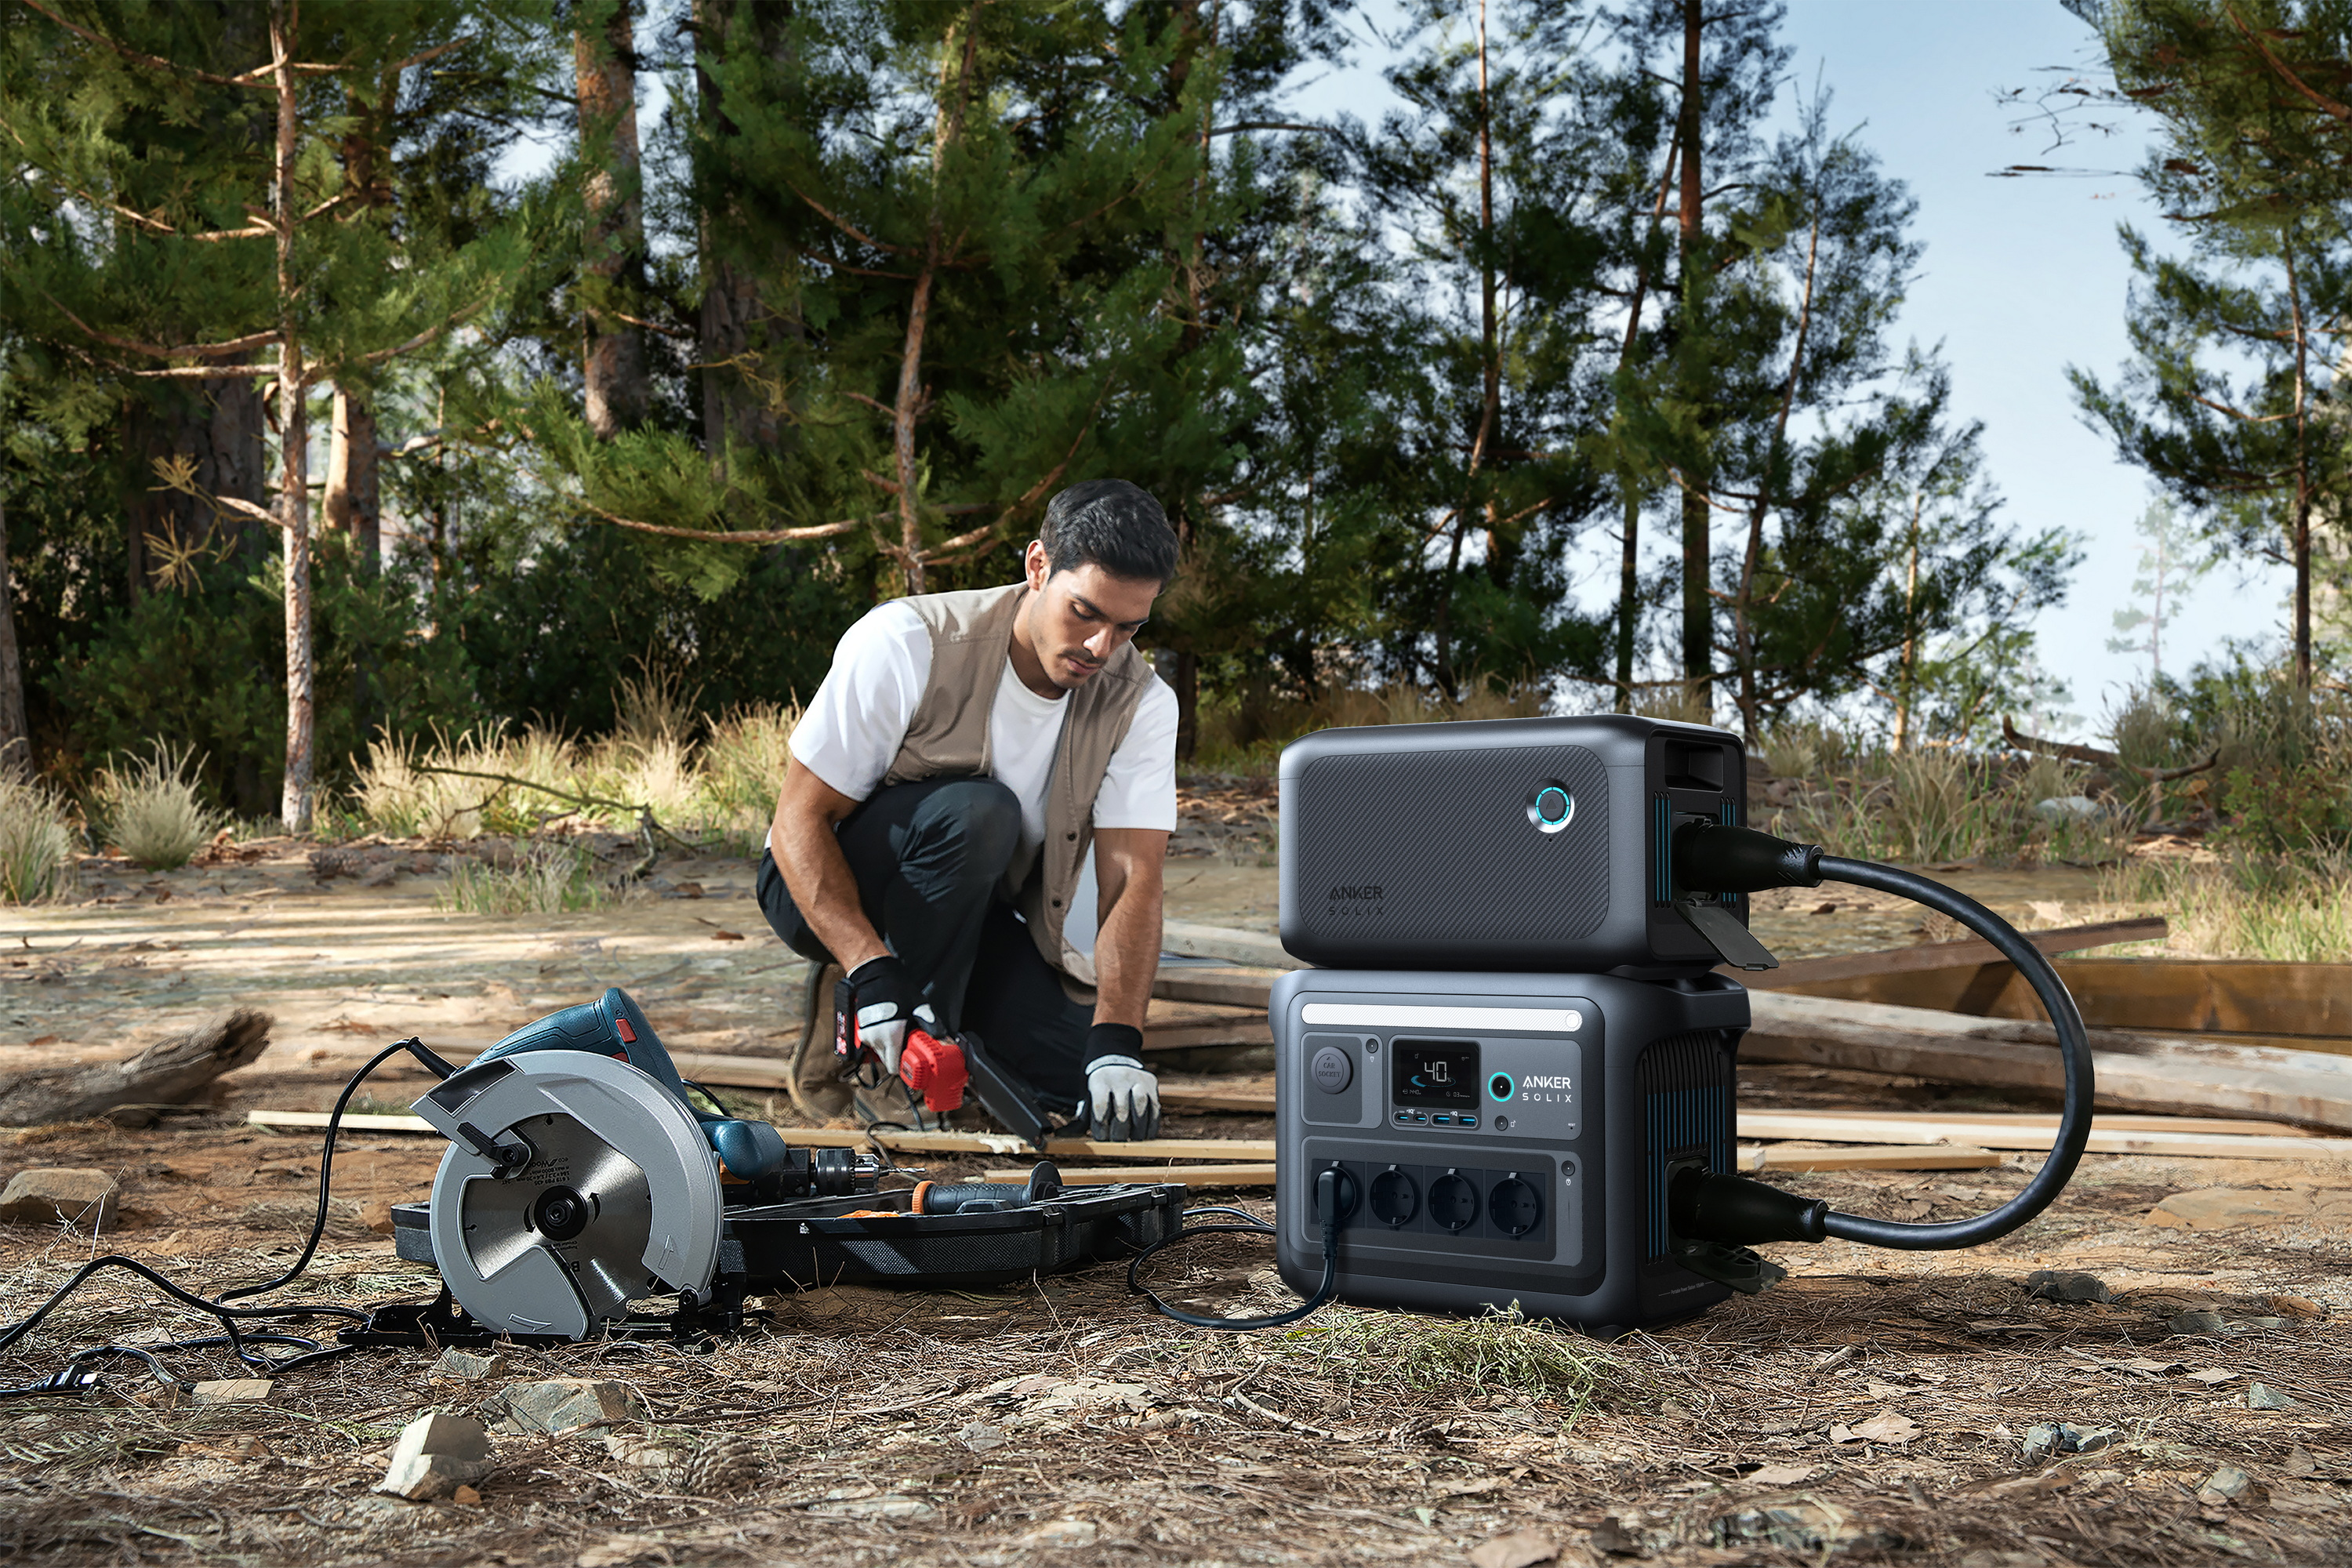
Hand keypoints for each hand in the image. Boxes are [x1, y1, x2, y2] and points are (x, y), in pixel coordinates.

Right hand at [846, 954, 931, 1074]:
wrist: (874, 977)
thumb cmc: (895, 989)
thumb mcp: (918, 1006)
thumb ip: (929, 1022)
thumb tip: (941, 1035)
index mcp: (890, 1036)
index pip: (893, 1067)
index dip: (903, 1067)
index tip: (910, 1062)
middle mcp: (875, 1038)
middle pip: (887, 1060)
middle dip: (897, 1055)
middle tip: (907, 1044)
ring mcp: (866, 1035)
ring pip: (879, 1052)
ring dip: (888, 1047)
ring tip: (897, 1032)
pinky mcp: (861, 1029)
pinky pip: (872, 1042)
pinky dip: (880, 1039)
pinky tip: (888, 1027)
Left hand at [1084, 1025, 1158, 1140]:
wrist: (1115, 1055)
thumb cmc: (1099, 1083)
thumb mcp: (1087, 1094)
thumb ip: (1080, 1117)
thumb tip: (1063, 1135)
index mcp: (1100, 1081)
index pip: (1101, 1107)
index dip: (1101, 1126)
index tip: (1101, 1138)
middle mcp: (1120, 1078)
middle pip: (1121, 1110)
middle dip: (1119, 1131)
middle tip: (1117, 1141)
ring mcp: (1137, 1080)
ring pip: (1141, 1108)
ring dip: (1138, 1129)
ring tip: (1133, 1139)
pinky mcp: (1151, 1084)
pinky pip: (1154, 1107)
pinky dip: (1151, 1124)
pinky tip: (1145, 1135)